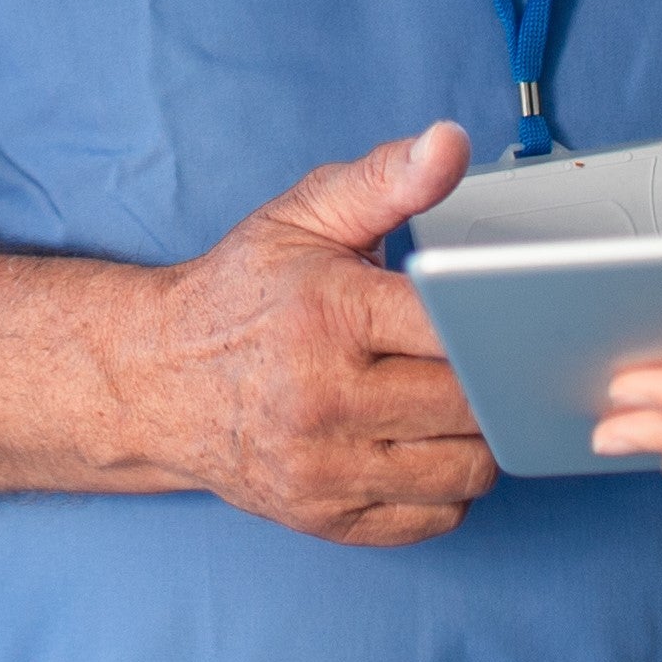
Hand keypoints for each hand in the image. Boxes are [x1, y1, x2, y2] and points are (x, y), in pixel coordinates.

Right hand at [135, 124, 499, 546]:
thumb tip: (450, 143)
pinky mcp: (324, 518)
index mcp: (330, 315)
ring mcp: (323, 470)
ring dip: (479, 437)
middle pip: (468, 404)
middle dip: (491, 377)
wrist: (157, 380)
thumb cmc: (241, 293)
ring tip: (458, 398)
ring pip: (464, 471)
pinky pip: (433, 517)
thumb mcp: (305, 216)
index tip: (505, 308)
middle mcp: (325, 401)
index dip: (492, 316)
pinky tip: (427, 442)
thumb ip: (388, 178)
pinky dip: (448, 486)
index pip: (455, 327)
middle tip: (489, 353)